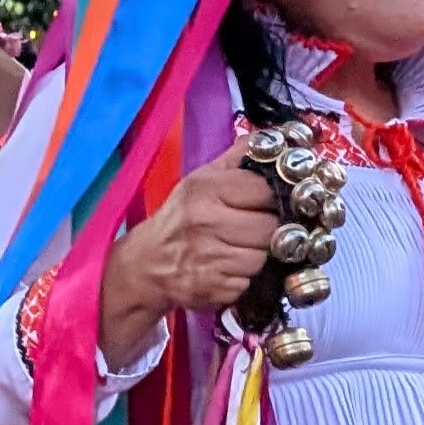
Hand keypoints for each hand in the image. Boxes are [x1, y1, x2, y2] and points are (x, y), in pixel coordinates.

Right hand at [98, 142, 278, 367]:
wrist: (146, 264)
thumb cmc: (179, 218)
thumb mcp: (201, 178)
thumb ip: (238, 157)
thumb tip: (277, 138)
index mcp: (208, 188)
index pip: (267, 190)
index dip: (276, 198)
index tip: (272, 203)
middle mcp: (207, 221)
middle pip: (272, 227)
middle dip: (271, 230)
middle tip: (256, 229)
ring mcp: (210, 257)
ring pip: (264, 256)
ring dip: (259, 256)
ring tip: (240, 249)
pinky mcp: (214, 286)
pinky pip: (249, 281)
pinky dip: (244, 277)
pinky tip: (229, 268)